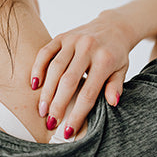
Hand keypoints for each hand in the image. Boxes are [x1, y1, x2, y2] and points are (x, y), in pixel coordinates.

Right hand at [30, 9, 134, 137]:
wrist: (113, 26)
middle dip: (58, 105)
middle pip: (68, 82)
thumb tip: (112, 103)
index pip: (88, 93)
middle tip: (50, 122)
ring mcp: (73, 40)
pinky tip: (34, 84)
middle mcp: (87, 48)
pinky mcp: (62, 36)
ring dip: (46, 91)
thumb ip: (116, 86)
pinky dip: (37, 68)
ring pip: (54, 69)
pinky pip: (45, 53)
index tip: (68, 131)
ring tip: (42, 109)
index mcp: (105, 60)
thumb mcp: (122, 70)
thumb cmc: (117, 54)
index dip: (77, 114)